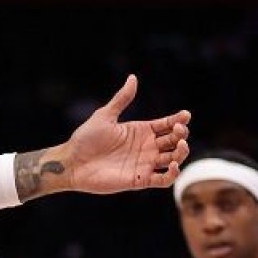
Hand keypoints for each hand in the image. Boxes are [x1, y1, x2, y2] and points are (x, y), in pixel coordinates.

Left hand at [61, 74, 191, 192]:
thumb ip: (121, 99)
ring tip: (180, 145)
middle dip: (182, 134)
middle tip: (179, 129)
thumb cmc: (85, 139)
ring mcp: (144, 164)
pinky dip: (172, 174)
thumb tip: (133, 77)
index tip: (185, 115)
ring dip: (182, 153)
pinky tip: (173, 165)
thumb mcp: (104, 116)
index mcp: (140, 131)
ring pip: (173, 159)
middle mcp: (146, 147)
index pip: (167, 124)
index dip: (179, 120)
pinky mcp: (139, 180)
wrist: (71, 163)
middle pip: (174, 140)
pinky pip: (163, 180)